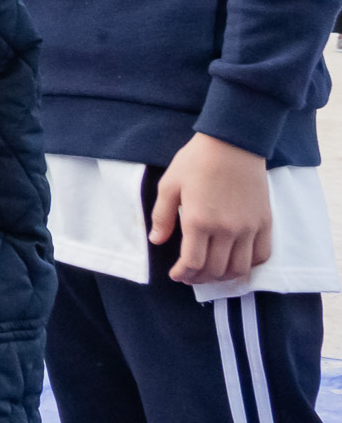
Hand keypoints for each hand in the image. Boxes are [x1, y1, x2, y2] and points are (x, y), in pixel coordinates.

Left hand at [152, 132, 274, 283]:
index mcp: (198, 221)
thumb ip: (162, 216)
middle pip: (216, 270)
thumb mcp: (169, 185)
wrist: (233, 144)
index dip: (183, 274)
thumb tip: (156, 240)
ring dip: (224, 277)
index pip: (193, 262)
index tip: (176, 274)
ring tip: (212, 273)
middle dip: (200, 278)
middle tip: (191, 275)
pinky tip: (237, 262)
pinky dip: (250, 266)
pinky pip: (262, 256)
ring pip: (240, 269)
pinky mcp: (265, 223)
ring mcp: (249, 228)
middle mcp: (226, 230)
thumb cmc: (196, 161)